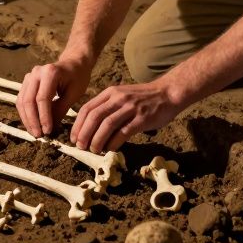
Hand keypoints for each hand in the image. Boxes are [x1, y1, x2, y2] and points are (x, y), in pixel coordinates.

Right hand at [17, 57, 91, 137]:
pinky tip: (32, 124)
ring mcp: (29, 76)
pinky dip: (25, 113)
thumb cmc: (77, 77)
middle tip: (39, 135)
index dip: (44, 117)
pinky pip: (21, 99)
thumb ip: (61, 110)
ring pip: (22, 101)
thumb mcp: (74, 94)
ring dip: (27, 119)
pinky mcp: (27, 82)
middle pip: (28, 100)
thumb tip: (50, 129)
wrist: (74, 63)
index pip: (42, 99)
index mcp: (50, 72)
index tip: (48, 131)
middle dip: (32, 120)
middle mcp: (36, 72)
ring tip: (34, 132)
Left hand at [69, 81, 184, 152]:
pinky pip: (124, 132)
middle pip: (94, 116)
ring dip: (97, 140)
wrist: (168, 93)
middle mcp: (118, 98)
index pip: (87, 108)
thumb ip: (108, 108)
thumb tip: (91, 128)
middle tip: (81, 147)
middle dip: (84, 134)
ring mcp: (130, 107)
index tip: (74, 138)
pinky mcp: (142, 118)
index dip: (78, 125)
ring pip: (107, 125)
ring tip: (94, 150)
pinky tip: (111, 149)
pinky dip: (114, 142)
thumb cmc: (144, 98)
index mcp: (110, 93)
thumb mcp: (122, 96)